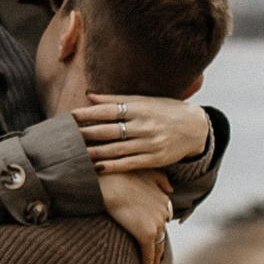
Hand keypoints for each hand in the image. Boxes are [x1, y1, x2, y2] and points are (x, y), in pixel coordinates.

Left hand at [77, 92, 210, 174]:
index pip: (109, 110)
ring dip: (95, 152)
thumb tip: (90, 95)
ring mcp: (150, 143)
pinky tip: (97, 167)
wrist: (196, 128)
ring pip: (117, 149)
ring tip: (76, 153)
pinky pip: (129, 163)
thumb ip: (117, 99)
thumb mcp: (145, 101)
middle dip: (87, 133)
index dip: (89, 113)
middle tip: (67, 136)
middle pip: (110, 130)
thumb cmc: (166, 111)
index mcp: (141, 108)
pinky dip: (112, 166)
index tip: (71, 116)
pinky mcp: (154, 159)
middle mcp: (144, 126)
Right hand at [97, 165, 171, 263]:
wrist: (108, 182)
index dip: (159, 227)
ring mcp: (156, 224)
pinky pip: (148, 254)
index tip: (156, 236)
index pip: (163, 218)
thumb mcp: (146, 171)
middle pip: (163, 234)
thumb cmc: (122, 174)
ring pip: (158, 246)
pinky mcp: (146, 234)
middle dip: (160, 246)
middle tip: (157, 259)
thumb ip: (161, 179)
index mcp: (164, 199)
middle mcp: (163, 212)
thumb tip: (171, 189)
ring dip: (155, 259)